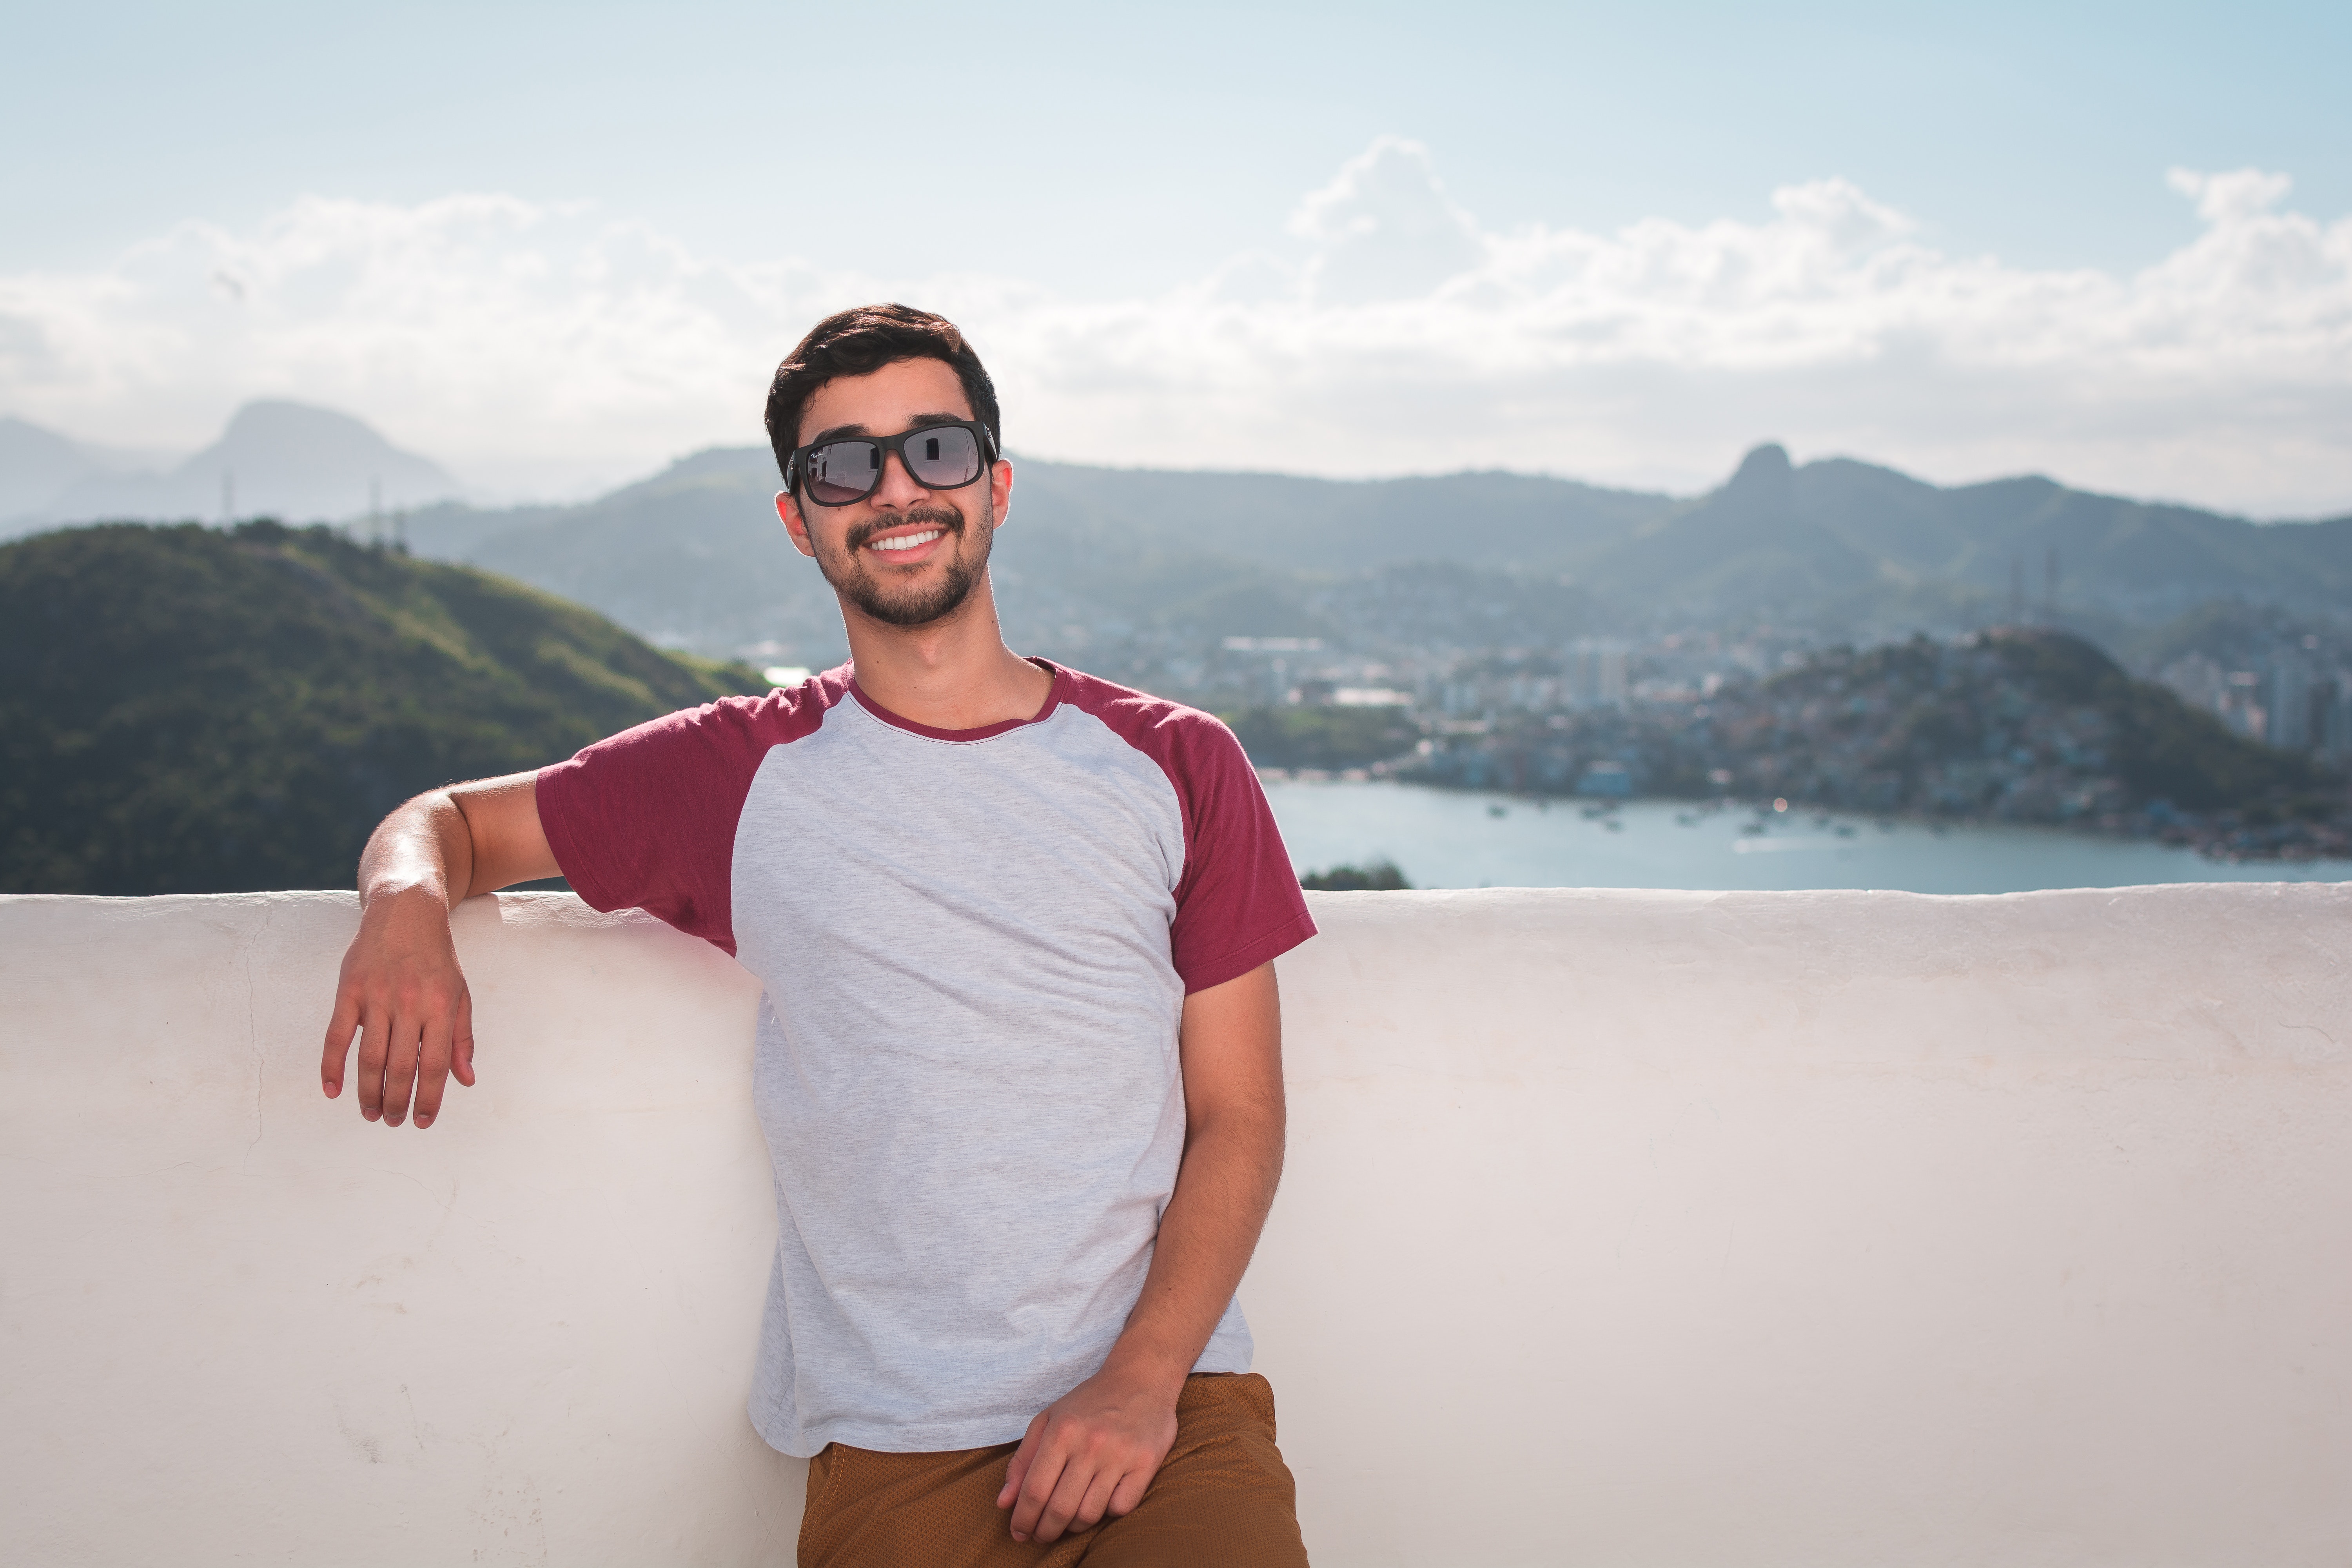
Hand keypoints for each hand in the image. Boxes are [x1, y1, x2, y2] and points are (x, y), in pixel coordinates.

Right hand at [320, 884, 475, 1127]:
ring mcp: (377, 997)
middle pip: (400, 1067)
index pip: (435, 1065)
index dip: (429, 1098)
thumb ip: (462, 1038)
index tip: (423, 1122)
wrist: (406, 911)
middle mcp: (409, 1004)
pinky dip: (332, 1066)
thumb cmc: (436, 958)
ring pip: (369, 1058)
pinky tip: (333, 1091)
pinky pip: (337, 1036)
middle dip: (396, 1102)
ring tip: (370, 1114)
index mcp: (441, 1007)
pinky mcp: (349, 990)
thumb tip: (465, 1080)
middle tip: (392, 1122)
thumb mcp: (460, 994)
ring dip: (368, 1092)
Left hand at [995, 1364, 1180, 1542]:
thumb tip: (1004, 1503)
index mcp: (1061, 1431)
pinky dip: (1108, 1512)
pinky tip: (1102, 1501)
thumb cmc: (1089, 1403)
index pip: (1034, 1490)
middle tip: (1041, 1535)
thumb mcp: (1048, 1420)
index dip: (1023, 1519)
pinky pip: (1121, 1507)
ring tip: (1069, 1520)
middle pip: (1060, 1508)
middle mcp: (1090, 1443)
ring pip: (1090, 1514)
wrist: (1142, 1378)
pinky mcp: (1146, 1463)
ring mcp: (1120, 1455)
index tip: (1019, 1532)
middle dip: (1045, 1531)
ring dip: (1074, 1526)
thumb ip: (1022, 1460)